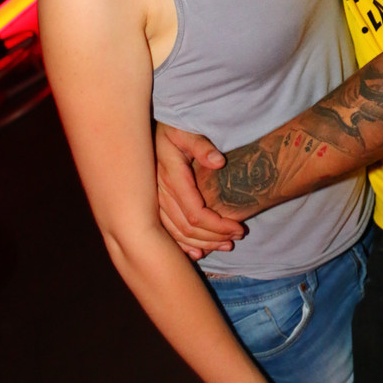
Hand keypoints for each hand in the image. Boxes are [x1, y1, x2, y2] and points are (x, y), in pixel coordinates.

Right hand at [155, 122, 244, 258]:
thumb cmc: (172, 130)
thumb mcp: (186, 132)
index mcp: (172, 178)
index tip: (239, 228)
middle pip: (188, 228)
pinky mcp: (153, 205)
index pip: (197, 213)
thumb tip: (219, 161)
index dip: (219, 225)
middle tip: (236, 239)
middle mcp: (161, 194)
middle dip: (215, 237)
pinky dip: (183, 245)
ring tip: (225, 246)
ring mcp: (155, 202)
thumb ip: (202, 146)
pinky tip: (198, 252)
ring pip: (178, 234)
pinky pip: (167, 231)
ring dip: (203, 243)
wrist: (143, 133)